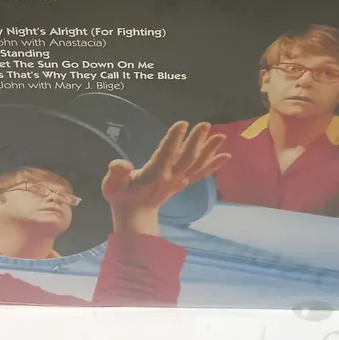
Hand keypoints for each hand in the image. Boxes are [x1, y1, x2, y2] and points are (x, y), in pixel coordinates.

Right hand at [102, 121, 230, 235]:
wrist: (135, 215)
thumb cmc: (122, 195)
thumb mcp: (112, 185)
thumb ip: (116, 174)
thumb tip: (119, 164)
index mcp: (153, 175)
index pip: (166, 154)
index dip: (174, 139)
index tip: (182, 124)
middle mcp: (170, 177)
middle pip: (186, 157)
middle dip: (196, 141)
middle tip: (205, 125)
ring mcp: (179, 180)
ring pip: (197, 163)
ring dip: (209, 150)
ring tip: (221, 136)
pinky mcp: (184, 182)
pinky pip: (201, 173)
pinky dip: (214, 165)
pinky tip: (226, 155)